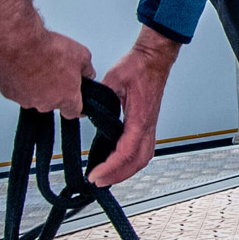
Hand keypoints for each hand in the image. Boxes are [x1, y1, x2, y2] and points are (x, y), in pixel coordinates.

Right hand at [0, 0, 91, 116]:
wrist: (18, 42)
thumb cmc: (47, 48)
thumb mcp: (82, 55)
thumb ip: (87, 70)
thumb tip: (88, 73)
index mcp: (66, 98)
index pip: (74, 112)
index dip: (76, 105)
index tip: (76, 101)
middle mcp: (45, 104)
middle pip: (53, 102)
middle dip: (55, 89)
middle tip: (53, 71)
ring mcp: (25, 100)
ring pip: (34, 96)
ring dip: (36, 85)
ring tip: (36, 64)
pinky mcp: (8, 93)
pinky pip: (17, 90)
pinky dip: (19, 81)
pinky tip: (22, 65)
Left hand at [91, 27, 180, 187]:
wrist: (155, 58)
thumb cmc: (138, 65)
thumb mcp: (113, 79)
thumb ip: (99, 98)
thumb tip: (83, 111)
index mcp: (139, 117)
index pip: (126, 151)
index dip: (111, 167)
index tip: (96, 175)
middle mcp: (147, 125)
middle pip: (138, 161)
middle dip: (118, 176)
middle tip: (98, 182)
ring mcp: (150, 125)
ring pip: (144, 157)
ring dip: (127, 171)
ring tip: (107, 176)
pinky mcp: (148, 123)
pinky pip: (144, 149)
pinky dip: (132, 161)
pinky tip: (119, 161)